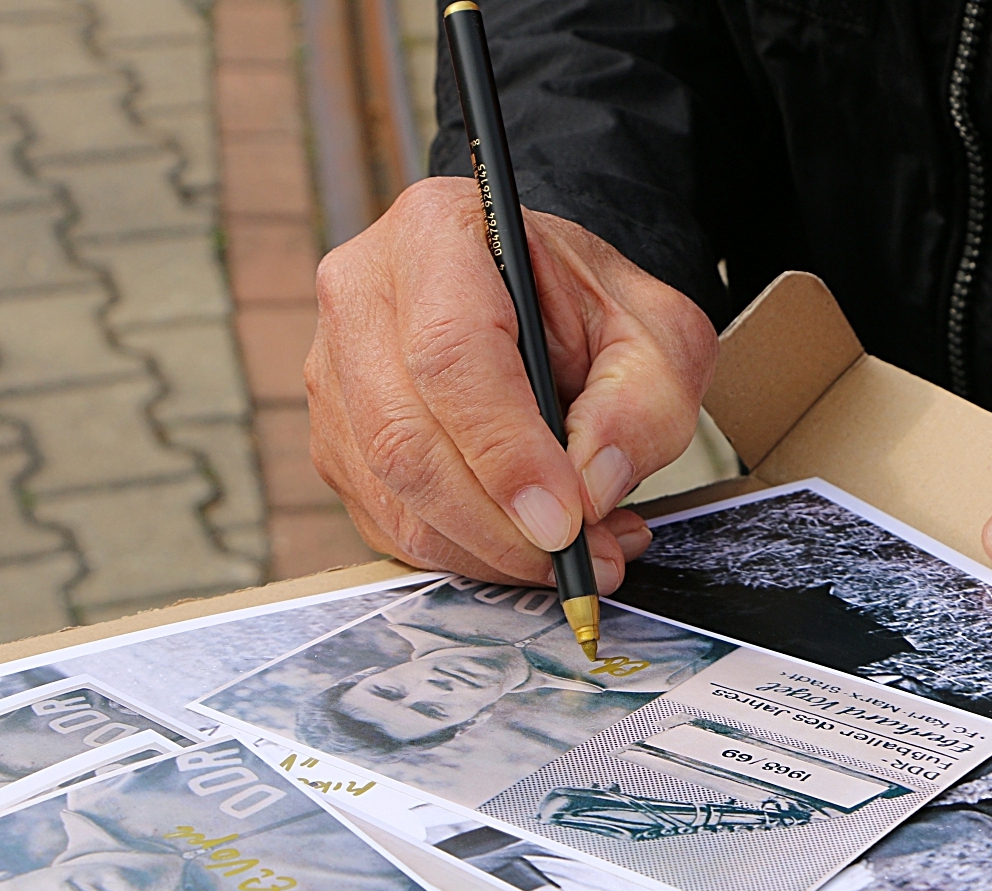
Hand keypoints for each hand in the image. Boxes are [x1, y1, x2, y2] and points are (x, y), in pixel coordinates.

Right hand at [307, 176, 716, 590]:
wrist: (545, 301)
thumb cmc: (594, 307)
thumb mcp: (658, 336)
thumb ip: (640, 406)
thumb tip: (589, 491)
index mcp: (437, 232)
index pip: (451, 354)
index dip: (506, 452)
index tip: (566, 521)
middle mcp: (362, 296)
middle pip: (404, 437)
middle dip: (499, 525)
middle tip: (584, 557)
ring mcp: (334, 371)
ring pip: (392, 494)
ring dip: (490, 551)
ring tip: (579, 552)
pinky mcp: (337, 440)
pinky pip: (387, 523)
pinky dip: (466, 555)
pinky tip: (531, 544)